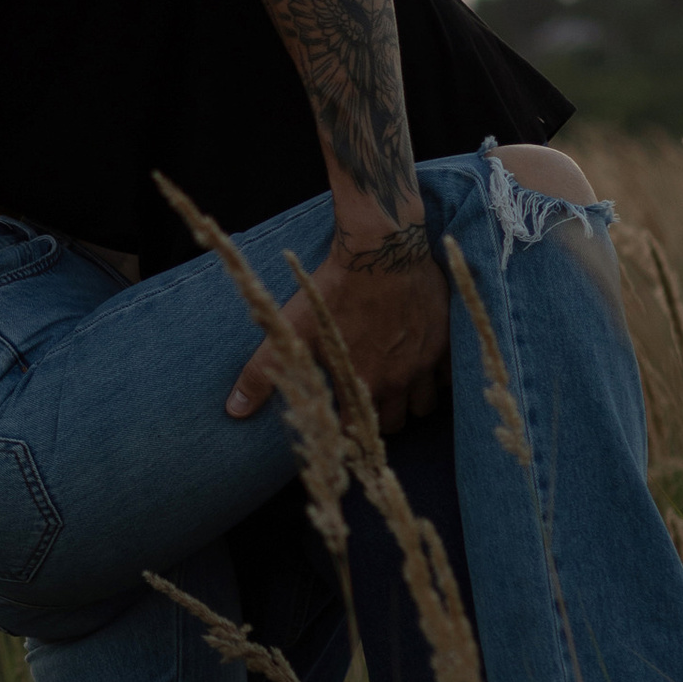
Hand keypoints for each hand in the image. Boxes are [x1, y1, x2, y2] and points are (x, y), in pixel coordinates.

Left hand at [226, 223, 448, 432]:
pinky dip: (437, 377)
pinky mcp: (445, 341)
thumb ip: (262, 374)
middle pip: (395, 424)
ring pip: (424, 405)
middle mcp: (398, 381)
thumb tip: (233, 410)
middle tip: (367, 400)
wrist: (381, 250)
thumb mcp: (291, 330)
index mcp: (360, 384)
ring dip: (410, 401)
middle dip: (380, 419)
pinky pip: (448, 377)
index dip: (346, 429)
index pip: (356, 431)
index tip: (340, 421)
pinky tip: (421, 364)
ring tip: (394, 385)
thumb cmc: (333, 290)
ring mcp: (425, 362)